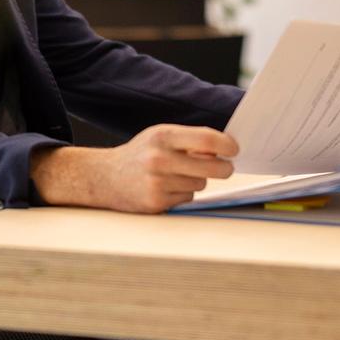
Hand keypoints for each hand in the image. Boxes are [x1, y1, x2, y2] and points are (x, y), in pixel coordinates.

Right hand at [31, 124, 237, 212]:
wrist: (104, 178)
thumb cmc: (139, 154)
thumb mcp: (159, 137)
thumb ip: (189, 140)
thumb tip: (224, 149)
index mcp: (162, 136)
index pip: (207, 138)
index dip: (227, 145)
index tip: (234, 149)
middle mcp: (159, 159)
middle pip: (212, 167)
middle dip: (224, 168)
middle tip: (226, 168)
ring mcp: (157, 183)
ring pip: (201, 184)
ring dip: (196, 181)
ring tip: (176, 176)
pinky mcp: (156, 203)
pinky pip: (187, 199)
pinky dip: (183, 194)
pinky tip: (166, 188)